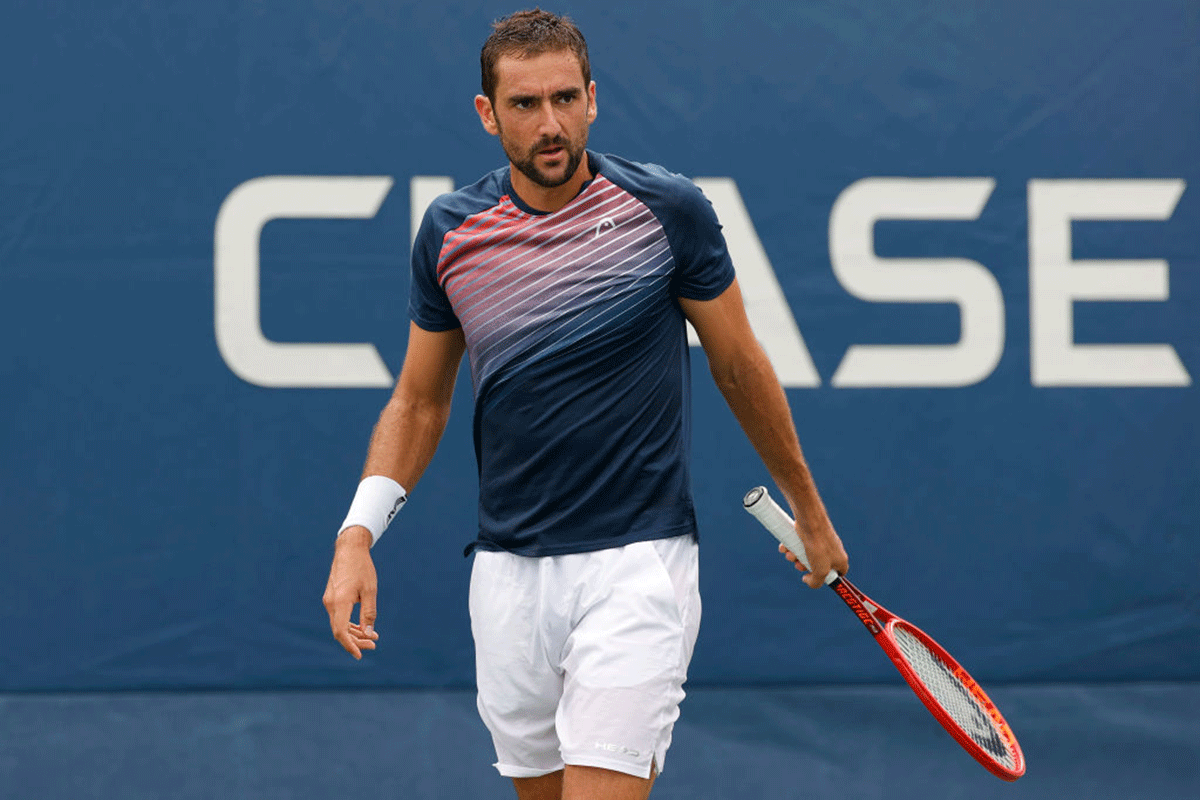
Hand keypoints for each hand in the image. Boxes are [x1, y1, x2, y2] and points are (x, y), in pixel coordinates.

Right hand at [322, 526, 380, 658]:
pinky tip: (362, 627)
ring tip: (372, 637)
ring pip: (339, 624)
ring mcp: (329, 601)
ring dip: (354, 633)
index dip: (349, 645)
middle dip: (356, 641)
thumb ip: (369, 613)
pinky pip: (338, 617)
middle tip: (374, 644)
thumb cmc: (362, 568)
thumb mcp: (370, 591)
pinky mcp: (331, 598)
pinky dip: (349, 624)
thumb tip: (369, 634)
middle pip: (340, 631)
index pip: (340, 631)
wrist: (349, 549)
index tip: (360, 655)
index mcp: (340, 601)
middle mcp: (330, 603)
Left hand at [779, 517, 847, 588]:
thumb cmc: (819, 546)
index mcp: (840, 560)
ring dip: (795, 556)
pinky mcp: (809, 533)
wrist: (809, 522)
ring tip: (790, 554)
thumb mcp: (820, 571)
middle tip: (799, 564)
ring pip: (805, 554)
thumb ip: (816, 582)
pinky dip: (791, 546)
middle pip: (817, 565)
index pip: (839, 573)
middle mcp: (832, 550)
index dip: (829, 578)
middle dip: (804, 566)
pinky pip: (799, 544)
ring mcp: (820, 541)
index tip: (817, 579)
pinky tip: (785, 547)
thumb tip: (808, 581)